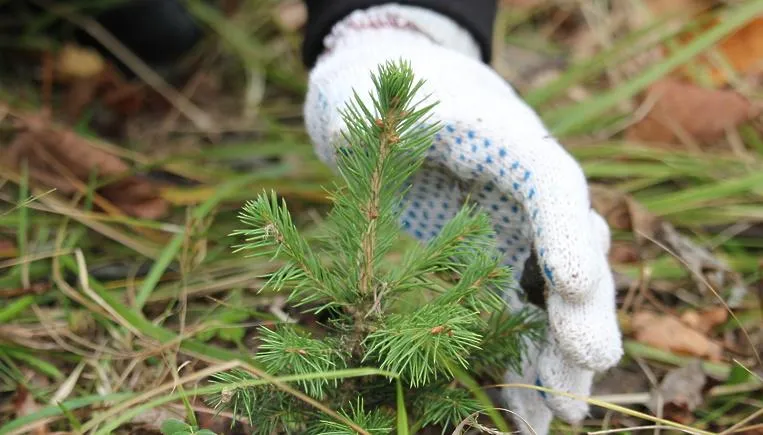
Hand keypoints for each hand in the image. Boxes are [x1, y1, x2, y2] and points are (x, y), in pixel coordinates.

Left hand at [303, 5, 622, 433]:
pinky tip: (525, 413)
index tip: (573, 280)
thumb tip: (342, 133)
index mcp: (506, 141)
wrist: (410, 105)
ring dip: (559, 358)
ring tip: (564, 415)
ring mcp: (517, 235)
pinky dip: (521, 365)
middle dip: (582, 308)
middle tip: (590, 359)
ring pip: (552, 300)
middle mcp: (527, 194)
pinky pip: (516, 320)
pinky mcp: (496, 267)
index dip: (564, 228)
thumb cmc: (397, 101)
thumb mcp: (376, 102)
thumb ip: (366, 122)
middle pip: (572, 250)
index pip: (549, 179)